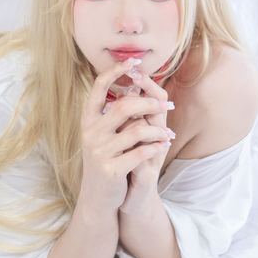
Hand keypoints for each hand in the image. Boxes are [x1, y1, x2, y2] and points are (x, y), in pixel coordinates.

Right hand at [77, 60, 172, 216]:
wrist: (99, 197)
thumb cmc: (108, 159)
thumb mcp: (108, 134)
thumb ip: (118, 112)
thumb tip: (137, 85)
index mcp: (88, 119)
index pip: (99, 86)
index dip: (116, 70)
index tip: (134, 61)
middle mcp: (90, 132)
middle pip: (124, 106)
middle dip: (150, 104)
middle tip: (167, 108)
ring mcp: (99, 151)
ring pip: (137, 130)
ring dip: (158, 131)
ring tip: (168, 135)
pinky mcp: (111, 170)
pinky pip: (141, 152)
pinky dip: (156, 147)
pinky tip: (164, 146)